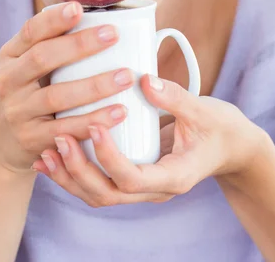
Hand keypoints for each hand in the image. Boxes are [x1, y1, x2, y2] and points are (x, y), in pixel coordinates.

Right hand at [0, 1, 133, 173]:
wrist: (4, 146)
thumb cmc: (30, 94)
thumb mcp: (27, 67)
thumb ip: (52, 46)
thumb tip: (101, 19)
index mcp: (10, 56)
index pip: (29, 31)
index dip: (53, 19)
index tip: (78, 8)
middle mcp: (8, 81)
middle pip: (42, 58)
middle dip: (79, 45)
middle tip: (113, 34)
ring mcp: (17, 111)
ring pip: (56, 96)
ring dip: (94, 86)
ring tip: (126, 76)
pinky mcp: (30, 139)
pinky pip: (65, 130)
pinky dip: (92, 121)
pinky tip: (118, 113)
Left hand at [32, 76, 264, 205]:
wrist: (228, 146)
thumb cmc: (219, 128)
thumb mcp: (205, 111)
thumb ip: (176, 97)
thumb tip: (145, 79)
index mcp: (173, 177)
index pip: (132, 178)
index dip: (109, 156)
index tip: (93, 124)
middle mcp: (154, 190)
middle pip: (107, 193)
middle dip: (78, 169)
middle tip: (58, 138)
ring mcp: (142, 188)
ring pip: (98, 195)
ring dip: (69, 177)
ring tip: (46, 152)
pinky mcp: (132, 177)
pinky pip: (98, 183)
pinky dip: (74, 174)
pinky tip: (53, 156)